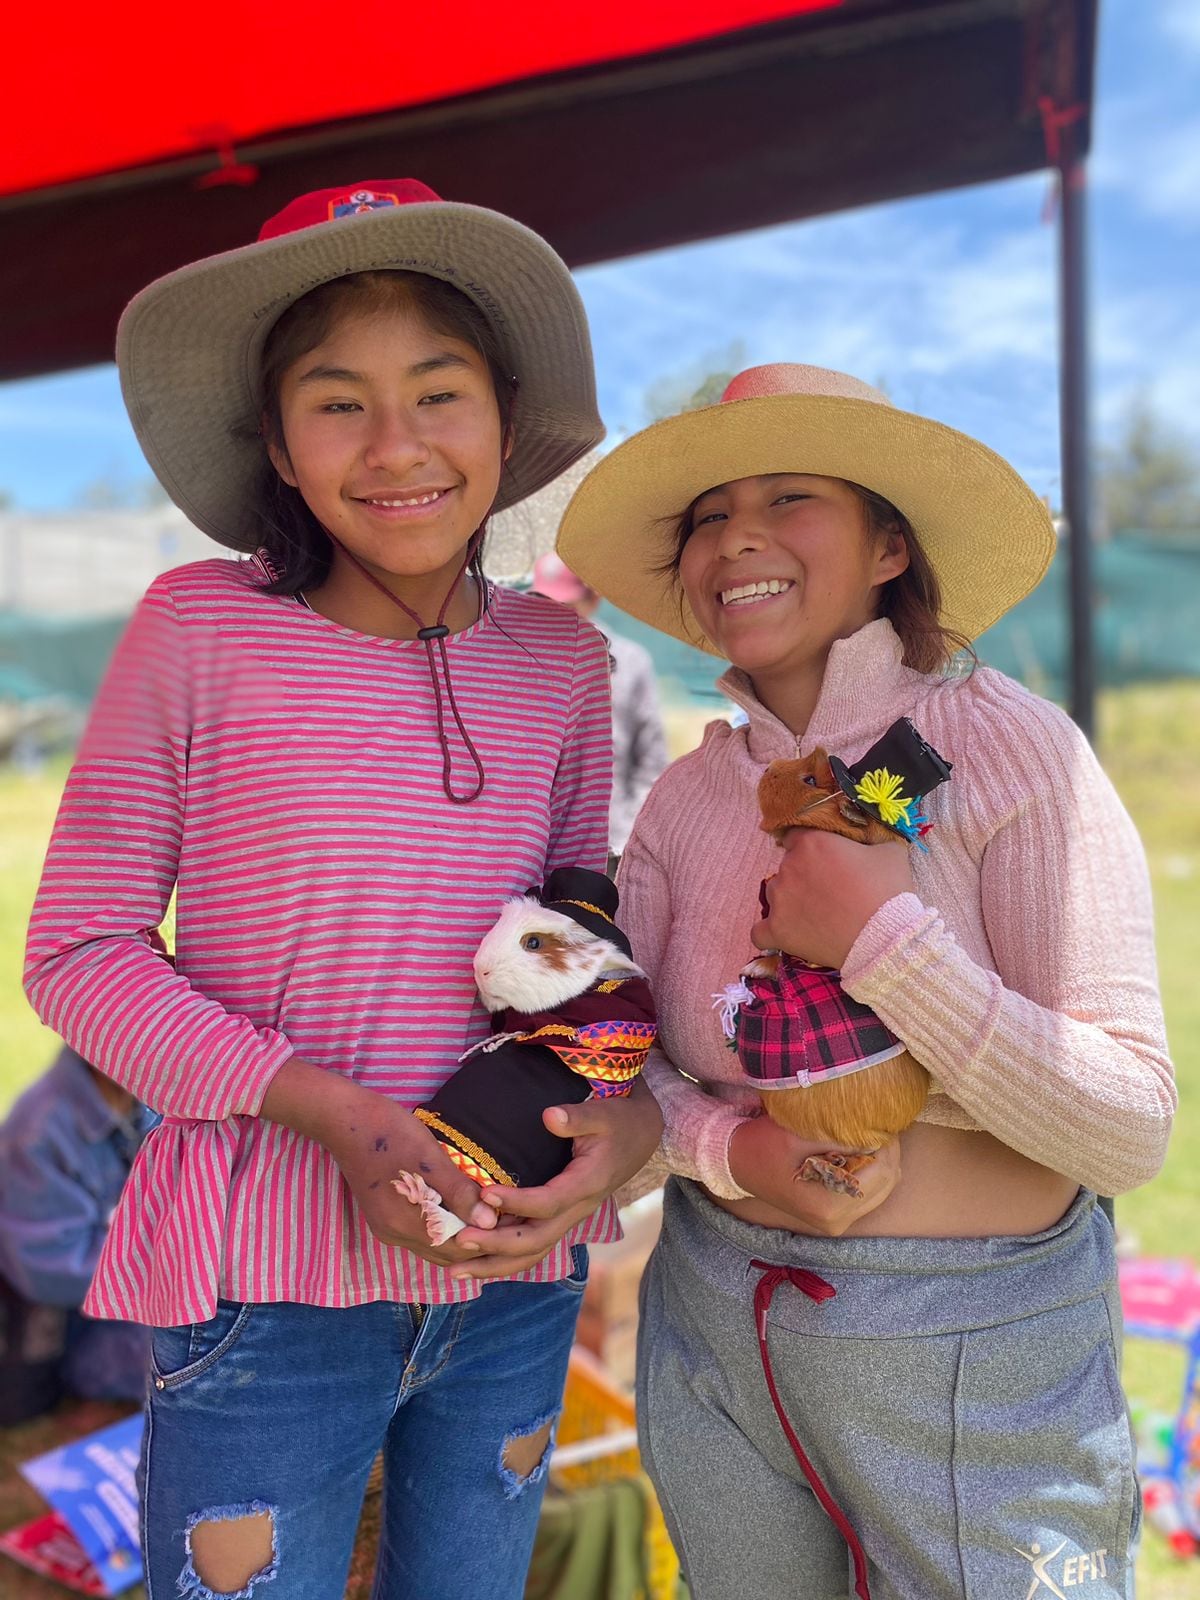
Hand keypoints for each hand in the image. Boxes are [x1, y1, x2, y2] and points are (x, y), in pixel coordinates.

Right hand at [324, 1096, 500, 1266]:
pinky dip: (441, 1230)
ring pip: (433, 1246)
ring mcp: (386, 1228)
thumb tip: (489, 1222)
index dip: (489, 1237)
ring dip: (460, 1236)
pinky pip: (420, 1236)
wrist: (344, 1121)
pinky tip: (457, 1212)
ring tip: (487, 1215)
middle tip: (506, 1218)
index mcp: (407, 1223)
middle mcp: (395, 1234)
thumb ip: (458, 1192)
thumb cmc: (391, 1133)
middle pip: (446, 1252)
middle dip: (477, 1240)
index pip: (459, 1249)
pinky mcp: (382, 1218)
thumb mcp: (430, 1159)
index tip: (513, 1218)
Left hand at [451, 1080, 664, 1279]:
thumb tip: (549, 1116)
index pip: (548, 1203)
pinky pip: (534, 1247)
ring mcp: (570, 1218)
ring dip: (496, 1265)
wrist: (641, 1136)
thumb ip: (577, 1117)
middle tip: (460, 1242)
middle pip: (536, 1240)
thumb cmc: (619, 1121)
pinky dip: (505, 1259)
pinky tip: (477, 1263)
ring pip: (533, 1253)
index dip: (516, 1203)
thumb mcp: (603, 1114)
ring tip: (457, 1271)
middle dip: (496, 1246)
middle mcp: (578, 1210)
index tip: (485, 1194)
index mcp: (586, 1185)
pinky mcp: (562, 1218)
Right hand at [728, 1116, 900, 1234]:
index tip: (879, 1118)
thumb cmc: (763, 1146)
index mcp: (829, 1206)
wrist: (737, 1163)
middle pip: (888, 1181)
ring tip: (863, 1135)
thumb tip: (877, 1134)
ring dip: (879, 1159)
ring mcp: (838, 1222)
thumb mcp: (798, 1135)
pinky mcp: (836, 1216)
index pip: (882, 1171)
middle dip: (886, 1150)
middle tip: (875, 1123)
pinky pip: (870, 1192)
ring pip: (883, 1187)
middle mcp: (837, 1222)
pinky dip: (870, 1170)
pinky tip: (854, 1151)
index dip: (885, 1142)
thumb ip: (840, 1138)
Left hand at [752, 828, 914, 968]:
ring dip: (789, 902)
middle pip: (787, 867)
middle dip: (804, 877)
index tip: (825, 861)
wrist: (885, 938)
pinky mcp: (776, 930)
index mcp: (811, 843)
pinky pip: (759, 931)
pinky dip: (770, 933)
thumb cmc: (888, 892)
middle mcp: (789, 867)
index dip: (811, 849)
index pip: (797, 837)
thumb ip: (870, 843)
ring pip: (774, 895)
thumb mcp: (890, 853)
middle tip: (829, 892)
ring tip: (815, 916)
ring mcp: (779, 900)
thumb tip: (868, 846)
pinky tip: (786, 934)